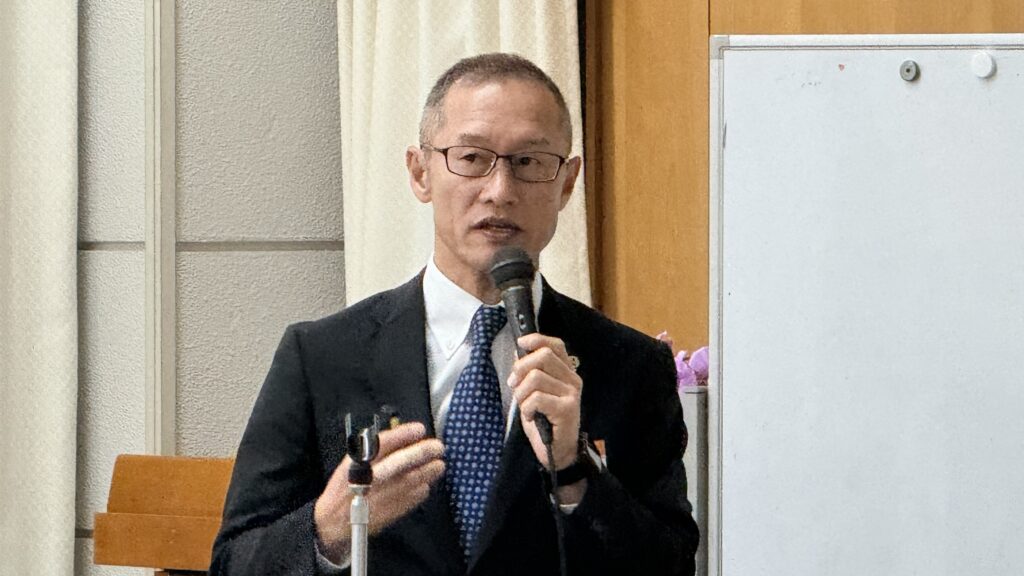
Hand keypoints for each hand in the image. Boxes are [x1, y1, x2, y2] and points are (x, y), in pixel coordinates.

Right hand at [313, 422, 444, 561]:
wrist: (336, 520)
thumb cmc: (344, 488)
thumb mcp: (350, 463)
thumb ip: (372, 450)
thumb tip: (399, 438)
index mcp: (360, 463)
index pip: (386, 442)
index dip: (405, 433)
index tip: (419, 429)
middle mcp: (375, 477)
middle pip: (405, 459)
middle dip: (425, 451)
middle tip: (438, 448)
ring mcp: (387, 494)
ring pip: (416, 478)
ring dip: (430, 470)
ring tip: (438, 464)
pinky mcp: (395, 509)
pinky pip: (417, 495)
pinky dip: (423, 488)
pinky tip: (424, 483)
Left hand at [507, 333, 582, 471]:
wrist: (557, 452)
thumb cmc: (544, 421)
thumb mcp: (534, 392)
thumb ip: (529, 372)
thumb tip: (517, 352)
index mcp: (566, 372)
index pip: (555, 345)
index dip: (537, 339)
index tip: (521, 344)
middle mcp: (573, 380)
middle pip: (543, 356)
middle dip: (521, 368)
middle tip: (514, 384)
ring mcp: (571, 394)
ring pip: (535, 378)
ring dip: (521, 394)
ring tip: (524, 406)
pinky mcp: (566, 409)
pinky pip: (536, 398)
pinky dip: (526, 408)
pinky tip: (530, 417)